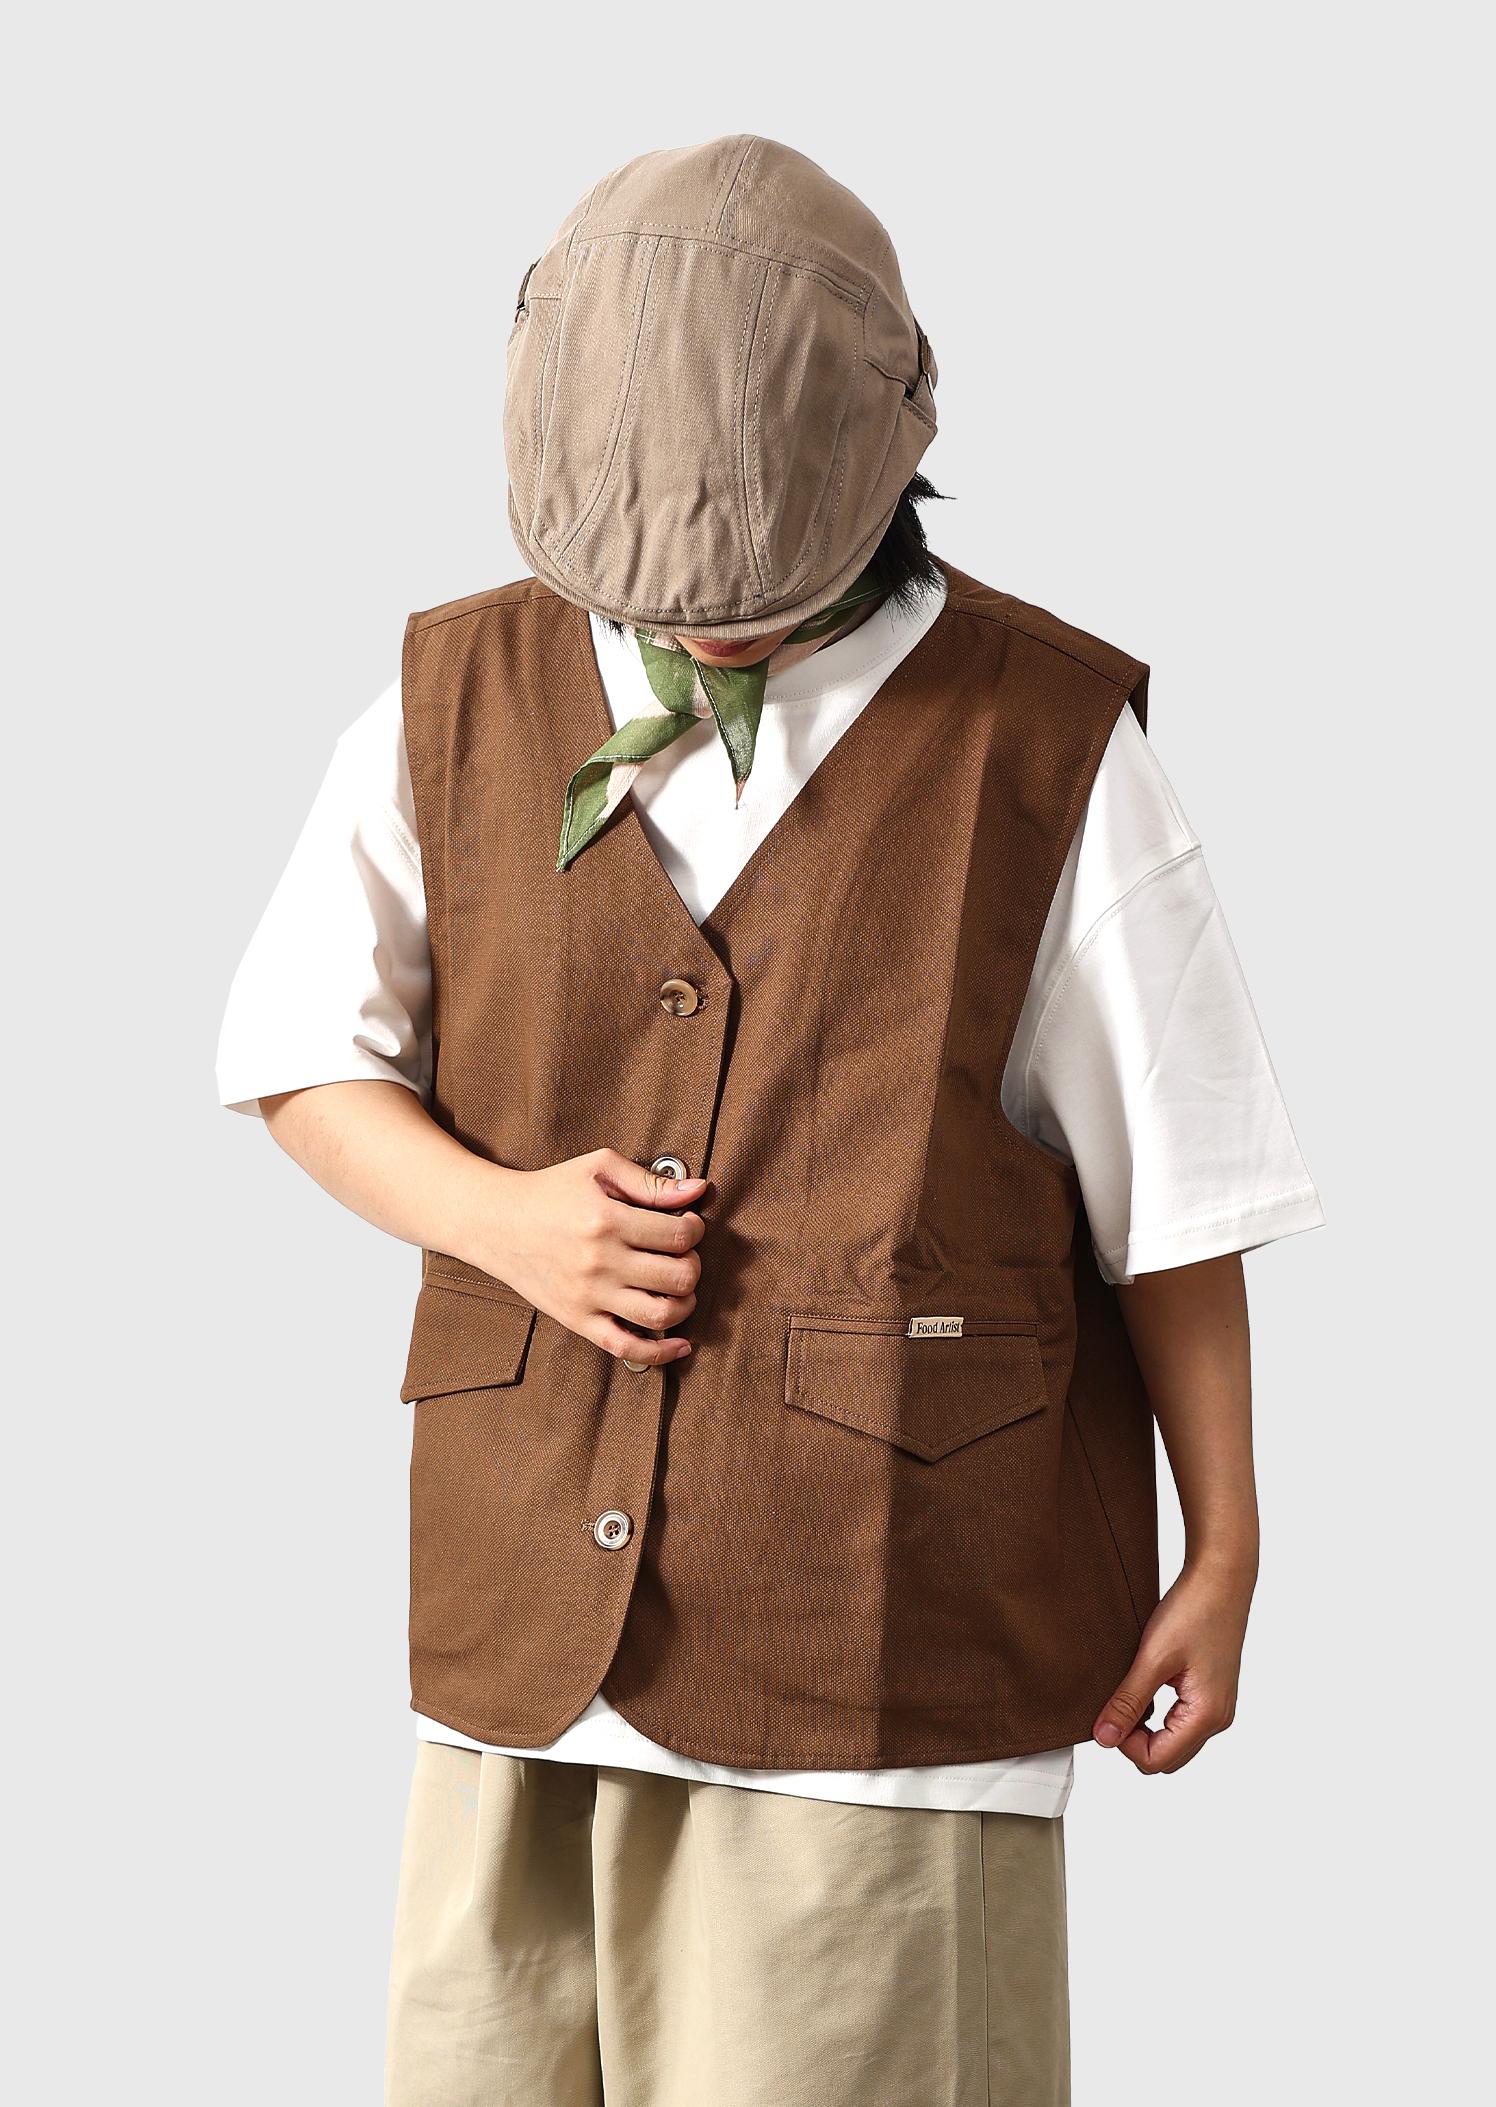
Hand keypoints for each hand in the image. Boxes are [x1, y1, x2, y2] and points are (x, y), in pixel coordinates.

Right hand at [468, 1147, 707, 1367]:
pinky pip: (626, 1348)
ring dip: (685, 1303)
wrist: (495, 1222)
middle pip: (679, 1277)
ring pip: (662, 1315)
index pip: (680, 1236)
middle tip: (683, 1254)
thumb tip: (698, 1191)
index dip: (695, 1229)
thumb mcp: (598, 1168)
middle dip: (693, 1264)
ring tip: (678, 1288)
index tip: (688, 1225)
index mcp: (607, 1220)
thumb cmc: (549, 1190)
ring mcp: (588, 1296)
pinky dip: (661, 1352)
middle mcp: (600, 1262)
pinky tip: (680, 1344)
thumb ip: (650, 1182)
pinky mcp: (577, 1320)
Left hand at [1092, 1557, 1254, 1773]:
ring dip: (1147, 1726)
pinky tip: (1145, 1686)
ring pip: (1174, 1741)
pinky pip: (1181, 1721)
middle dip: (1135, 1739)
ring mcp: (1217, 1707)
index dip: (1125, 1743)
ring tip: (1131, 1690)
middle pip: (1167, 1757)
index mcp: (1207, 1715)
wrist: (1220, 1578)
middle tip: (1118, 1702)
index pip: (1157, 1760)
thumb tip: (1104, 1738)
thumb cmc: (1193, 1611)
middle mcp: (1218, 1719)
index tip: (1110, 1711)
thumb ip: (1128, 1701)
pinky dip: (1159, 1714)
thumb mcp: (1152, 1658)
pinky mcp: (1211, 1693)